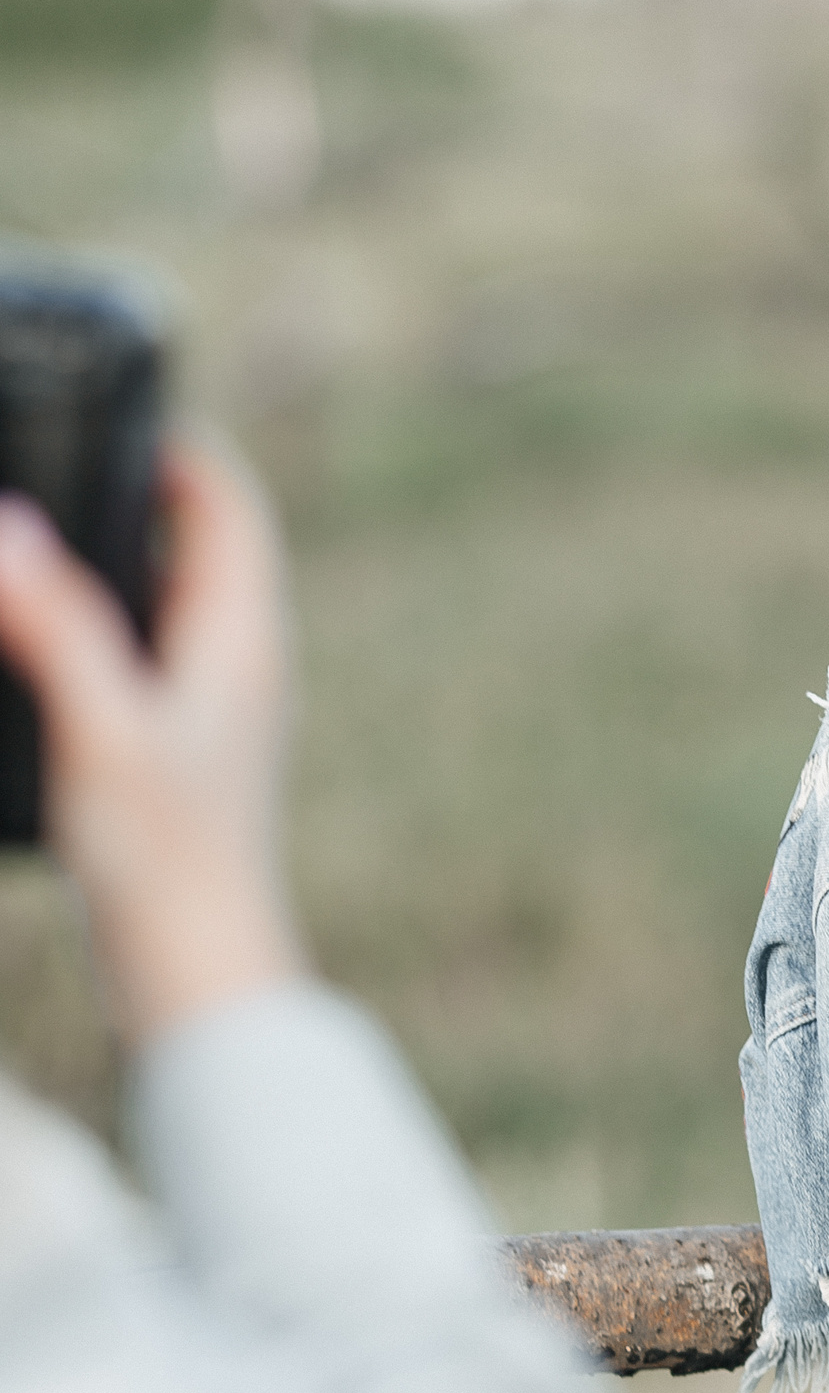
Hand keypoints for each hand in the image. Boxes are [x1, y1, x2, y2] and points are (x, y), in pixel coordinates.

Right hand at [0, 439, 304, 1045]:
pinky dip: (91, 636)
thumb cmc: (169, 863)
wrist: (198, 982)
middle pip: (192, 546)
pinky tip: (32, 651)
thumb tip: (12, 526)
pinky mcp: (177, 757)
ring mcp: (211, 713)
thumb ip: (54, 627)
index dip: (176, 446)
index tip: (109, 410)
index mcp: (243, 641)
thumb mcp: (100, 730)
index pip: (227, 504)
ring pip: (159, 607)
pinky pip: (137, 664)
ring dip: (101, 570)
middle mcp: (239, 666)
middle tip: (48, 467)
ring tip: (28, 551)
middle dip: (123, 499)